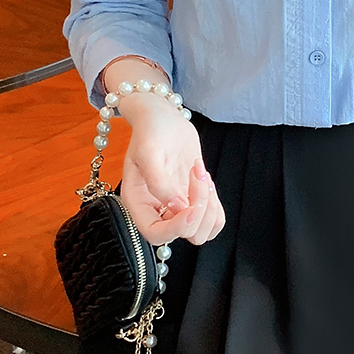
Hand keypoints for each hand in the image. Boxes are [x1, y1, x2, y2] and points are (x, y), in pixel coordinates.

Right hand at [117, 94, 225, 246]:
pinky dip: (216, 206)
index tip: (191, 206)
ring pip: (201, 231)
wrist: (164, 118)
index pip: (156, 234)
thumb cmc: (151, 130)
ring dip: (209, 207)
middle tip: (196, 174)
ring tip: (201, 176)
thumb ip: (159, 183)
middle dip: (198, 207)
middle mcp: (157, 210)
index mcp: (138, 203)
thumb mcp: (149, 151)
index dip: (177, 227)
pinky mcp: (193, 201)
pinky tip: (206, 181)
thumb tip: (177, 208)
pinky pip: (212, 220)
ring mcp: (176, 208)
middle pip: (184, 234)